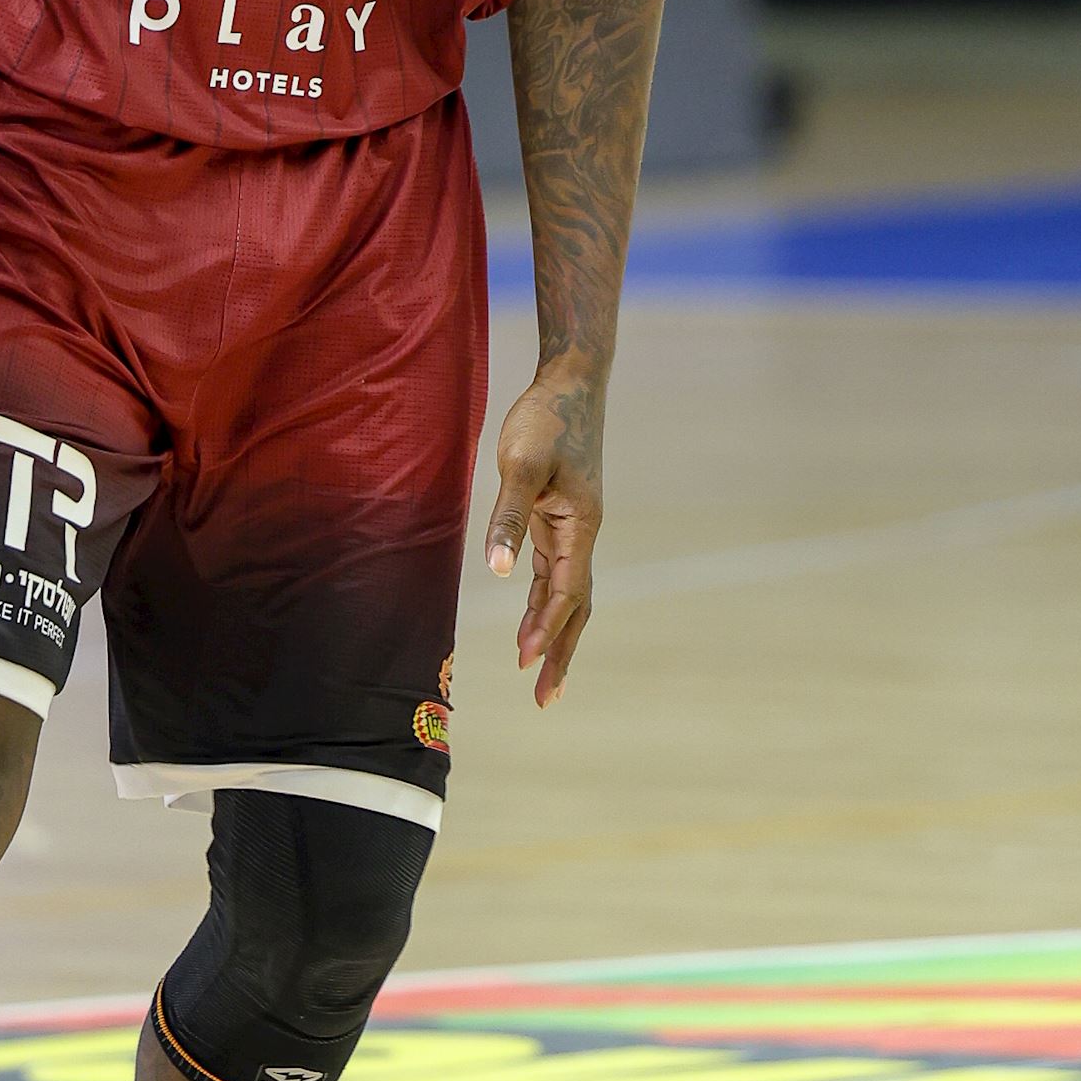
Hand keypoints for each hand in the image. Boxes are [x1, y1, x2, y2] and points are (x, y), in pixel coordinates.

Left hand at [485, 353, 604, 709]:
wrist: (571, 382)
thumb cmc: (545, 419)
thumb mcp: (521, 465)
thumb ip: (509, 518)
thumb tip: (497, 571)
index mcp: (581, 525)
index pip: (567, 591)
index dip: (546, 628)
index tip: (525, 662)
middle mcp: (583, 533)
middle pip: (577, 606)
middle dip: (561, 651)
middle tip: (546, 699)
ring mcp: (574, 526)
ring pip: (567, 592)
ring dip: (553, 631)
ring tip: (536, 671)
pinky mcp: (561, 516)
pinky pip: (556, 571)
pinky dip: (544, 600)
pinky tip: (529, 618)